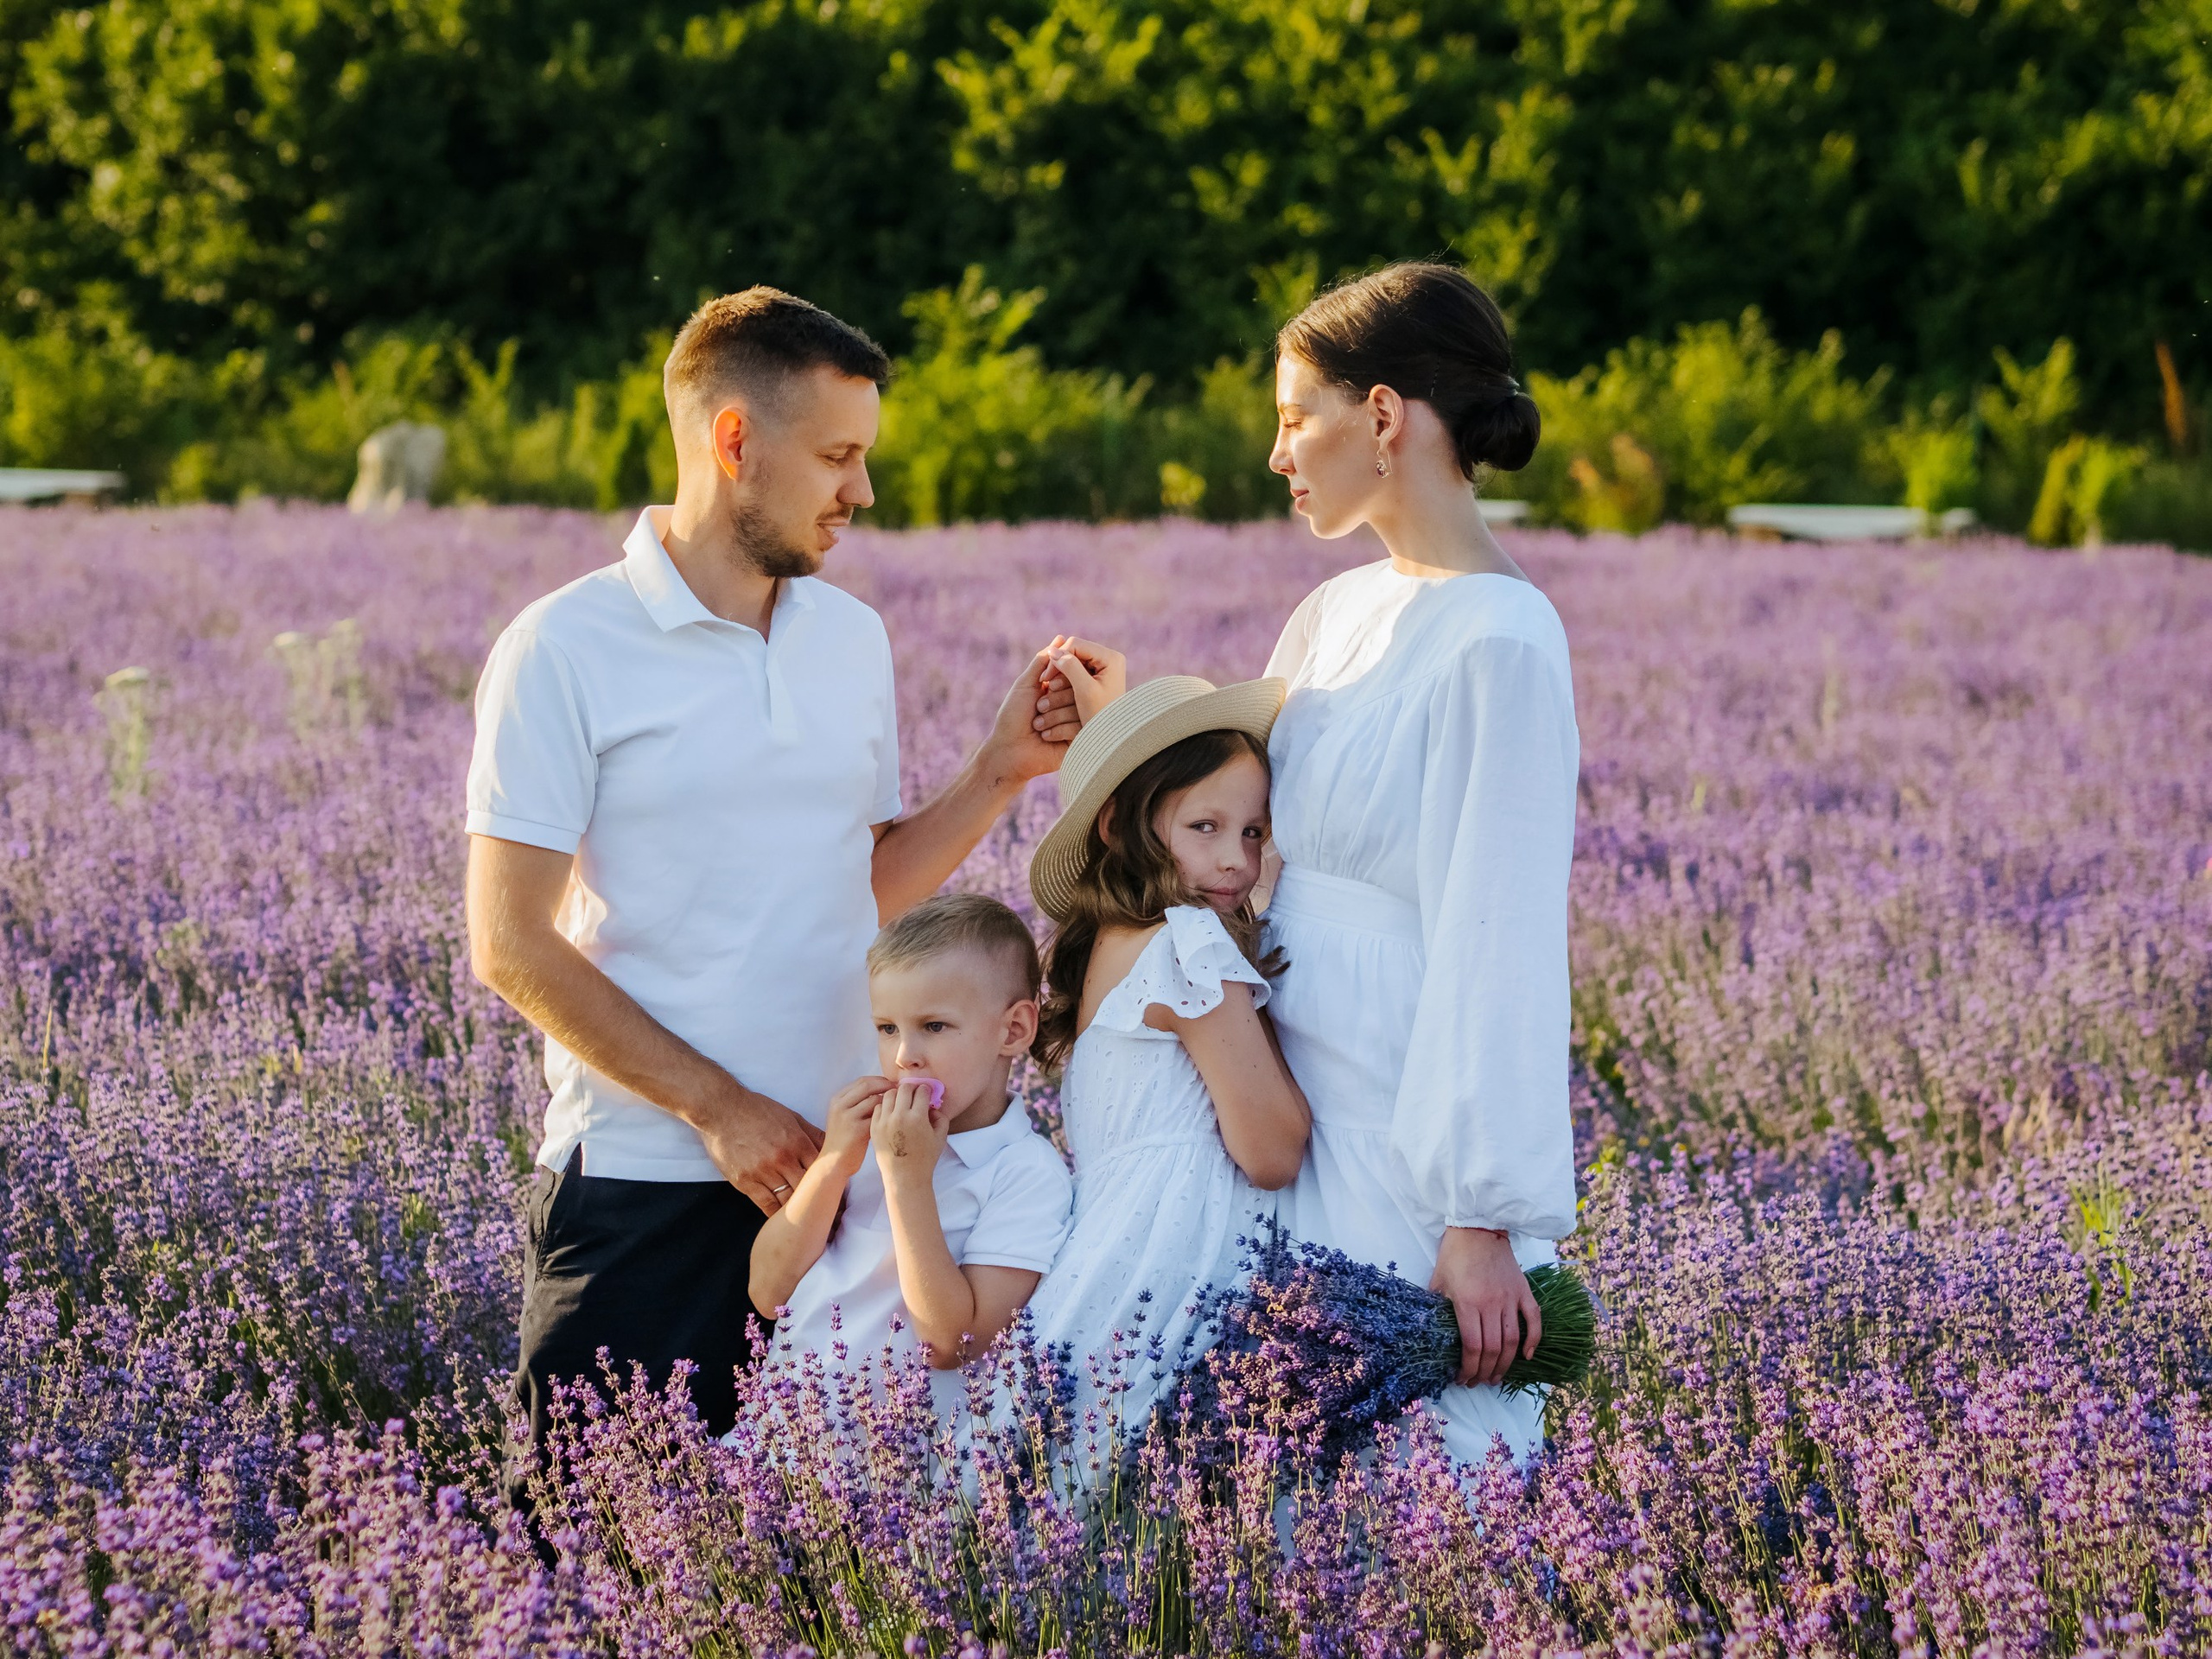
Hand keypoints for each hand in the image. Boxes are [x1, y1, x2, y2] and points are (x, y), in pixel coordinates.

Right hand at [693, 1082, 823, 1215]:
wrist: (722, 1109)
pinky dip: (776, 1213)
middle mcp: (783, 1159)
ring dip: (798, 1210)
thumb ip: (812, 1133)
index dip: (831, 1183)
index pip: (823, 1169)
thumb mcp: (790, 1116)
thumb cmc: (757, 1110)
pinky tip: (783, 1218)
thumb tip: (832, 1145)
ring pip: (788, 1200)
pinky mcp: (746, 1182)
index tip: (835, 1193)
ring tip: (807, 1218)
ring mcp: (764, 1172)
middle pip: (808, 1188)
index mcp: (797, 1142)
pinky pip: (766, 1204)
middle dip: (818, 1200)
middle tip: (826, 1212)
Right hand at [822, 1076, 891, 1171]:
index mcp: (837, 1099)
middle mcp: (840, 1105)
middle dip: (886, 1086)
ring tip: (898, 1107)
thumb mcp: (844, 1115)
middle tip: (899, 1091)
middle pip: (867, 1085)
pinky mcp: (857, 1130)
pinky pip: (878, 1117)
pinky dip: (888, 1116)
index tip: (892, 1084)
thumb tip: (883, 1088)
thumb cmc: (845, 1138)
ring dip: (889, 1102)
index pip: (862, 1081)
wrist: (834, 1162)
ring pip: (874, 1100)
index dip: (880, 1080)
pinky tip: (893, 1121)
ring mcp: (848, 1117)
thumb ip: (858, 1101)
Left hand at [871, 1078, 951, 1186]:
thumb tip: (932, 1106)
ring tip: (902, 1101)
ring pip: (889, 1094)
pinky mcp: (874, 1127)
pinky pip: (878, 1107)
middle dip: (912, 1088)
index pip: (921, 1091)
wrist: (905, 1177)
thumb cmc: (925, 1159)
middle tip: (915, 1093)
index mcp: (918, 1118)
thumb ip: (940, 1117)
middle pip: (904, 1088)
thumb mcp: (940, 1137)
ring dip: (897, 1094)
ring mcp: (884, 1121)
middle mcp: (899, 1117)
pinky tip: (891, 1112)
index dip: (926, 1090)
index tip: (927, 1093)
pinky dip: (885, 1106)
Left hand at [980, 647, 1078, 783]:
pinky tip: (1045, 737)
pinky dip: (1058, 729)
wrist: (1009, 751)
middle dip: (1054, 698)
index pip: (1075, 672)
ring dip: (1053, 715)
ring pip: (1081, 707)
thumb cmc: (1013, 717)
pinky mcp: (1079, 740)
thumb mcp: (1026, 683)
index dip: (1062, 676)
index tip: (1045, 685)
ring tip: (1037, 725)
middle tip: (1037, 708)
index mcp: (1061, 689)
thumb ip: (1043, 660)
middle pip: (1080, 688)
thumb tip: (1061, 638)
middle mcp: (1072, 704)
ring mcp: (1077, 722)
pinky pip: (1080, 726)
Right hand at [1039, 635, 1125, 728]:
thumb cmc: (1099, 717)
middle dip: (1058, 666)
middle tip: (1044, 682)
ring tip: (1049, 689)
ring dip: (1059, 674)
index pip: (1076, 645)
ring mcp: (1103, 669)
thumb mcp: (1084, 691)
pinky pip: (1076, 672)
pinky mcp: (1096, 678)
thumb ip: (1070, 667)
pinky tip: (1054, 690)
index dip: (1058, 657)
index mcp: (1111, 658)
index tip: (1045, 677)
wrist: (1110, 738)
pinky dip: (1064, 681)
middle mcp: (1109, 660)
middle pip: (1074, 652)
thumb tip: (1052, 650)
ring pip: (1073, 662)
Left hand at [1431, 1226, 1540, 1387]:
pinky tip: (1527, 1356)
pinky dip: (1533, 1340)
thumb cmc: (1455, 1254)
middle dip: (1485, 1372)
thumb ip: (1436, 1308)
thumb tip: (1431, 1332)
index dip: (1468, 1368)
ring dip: (1506, 1364)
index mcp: (1467, 1303)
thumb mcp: (1438, 1281)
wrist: (1479, 1227)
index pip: (1472, 1347)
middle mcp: (1491, 1304)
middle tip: (1479, 1382)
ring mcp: (1510, 1298)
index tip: (1462, 1379)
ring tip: (1497, 1377)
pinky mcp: (1524, 1291)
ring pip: (1513, 1341)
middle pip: (1493, 1349)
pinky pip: (1534, 1320)